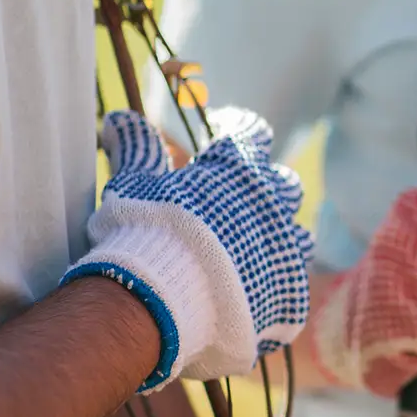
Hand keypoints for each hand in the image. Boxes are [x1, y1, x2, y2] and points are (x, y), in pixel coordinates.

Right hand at [63, 108, 313, 392]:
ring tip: (249, 252)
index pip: (252, 132)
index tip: (224, 132)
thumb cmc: (144, 232)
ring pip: (297, 235)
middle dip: (266, 187)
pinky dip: (270, 288)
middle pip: (284, 183)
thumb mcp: (133, 182)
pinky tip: (249, 298)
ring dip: (277, 239)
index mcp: (238, 168)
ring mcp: (286, 250)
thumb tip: (119, 117)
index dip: (238, 129)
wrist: (160, 299)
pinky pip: (289, 287)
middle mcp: (272, 204)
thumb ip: (135, 147)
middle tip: (240, 199)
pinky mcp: (289, 293)